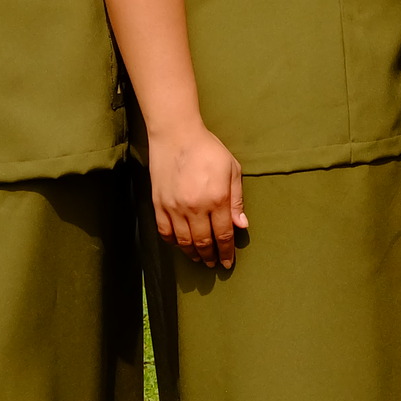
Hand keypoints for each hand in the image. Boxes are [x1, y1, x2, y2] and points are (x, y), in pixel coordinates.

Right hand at [147, 122, 246, 267]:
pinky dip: (172, 242)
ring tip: (199, 258)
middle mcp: (195, 208)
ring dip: (192, 253)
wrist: (176, 135)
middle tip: (213, 264)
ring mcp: (174, 208)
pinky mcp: (159, 204)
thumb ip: (237, 200)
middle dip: (210, 257)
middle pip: (203, 242)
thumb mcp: (232, 170)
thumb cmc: (208, 150)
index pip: (223, 235)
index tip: (228, 262)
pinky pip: (165, 231)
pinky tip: (179, 245)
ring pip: (183, 241)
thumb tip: (241, 226)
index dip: (226, 252)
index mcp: (217, 199)